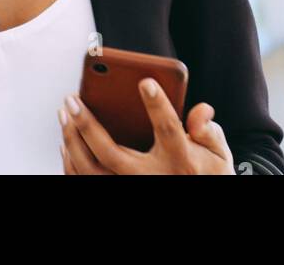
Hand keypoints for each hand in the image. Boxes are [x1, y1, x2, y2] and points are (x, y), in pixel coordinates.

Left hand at [58, 78, 234, 174]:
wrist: (201, 202)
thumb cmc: (206, 174)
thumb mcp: (219, 154)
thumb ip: (208, 130)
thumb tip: (200, 111)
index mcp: (180, 160)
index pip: (168, 129)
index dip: (157, 105)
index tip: (145, 82)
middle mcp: (151, 177)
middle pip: (112, 153)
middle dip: (88, 125)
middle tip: (72, 99)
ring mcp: (132, 187)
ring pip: (92, 169)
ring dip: (73, 140)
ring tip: (64, 113)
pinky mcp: (118, 190)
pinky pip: (86, 181)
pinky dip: (71, 163)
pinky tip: (66, 140)